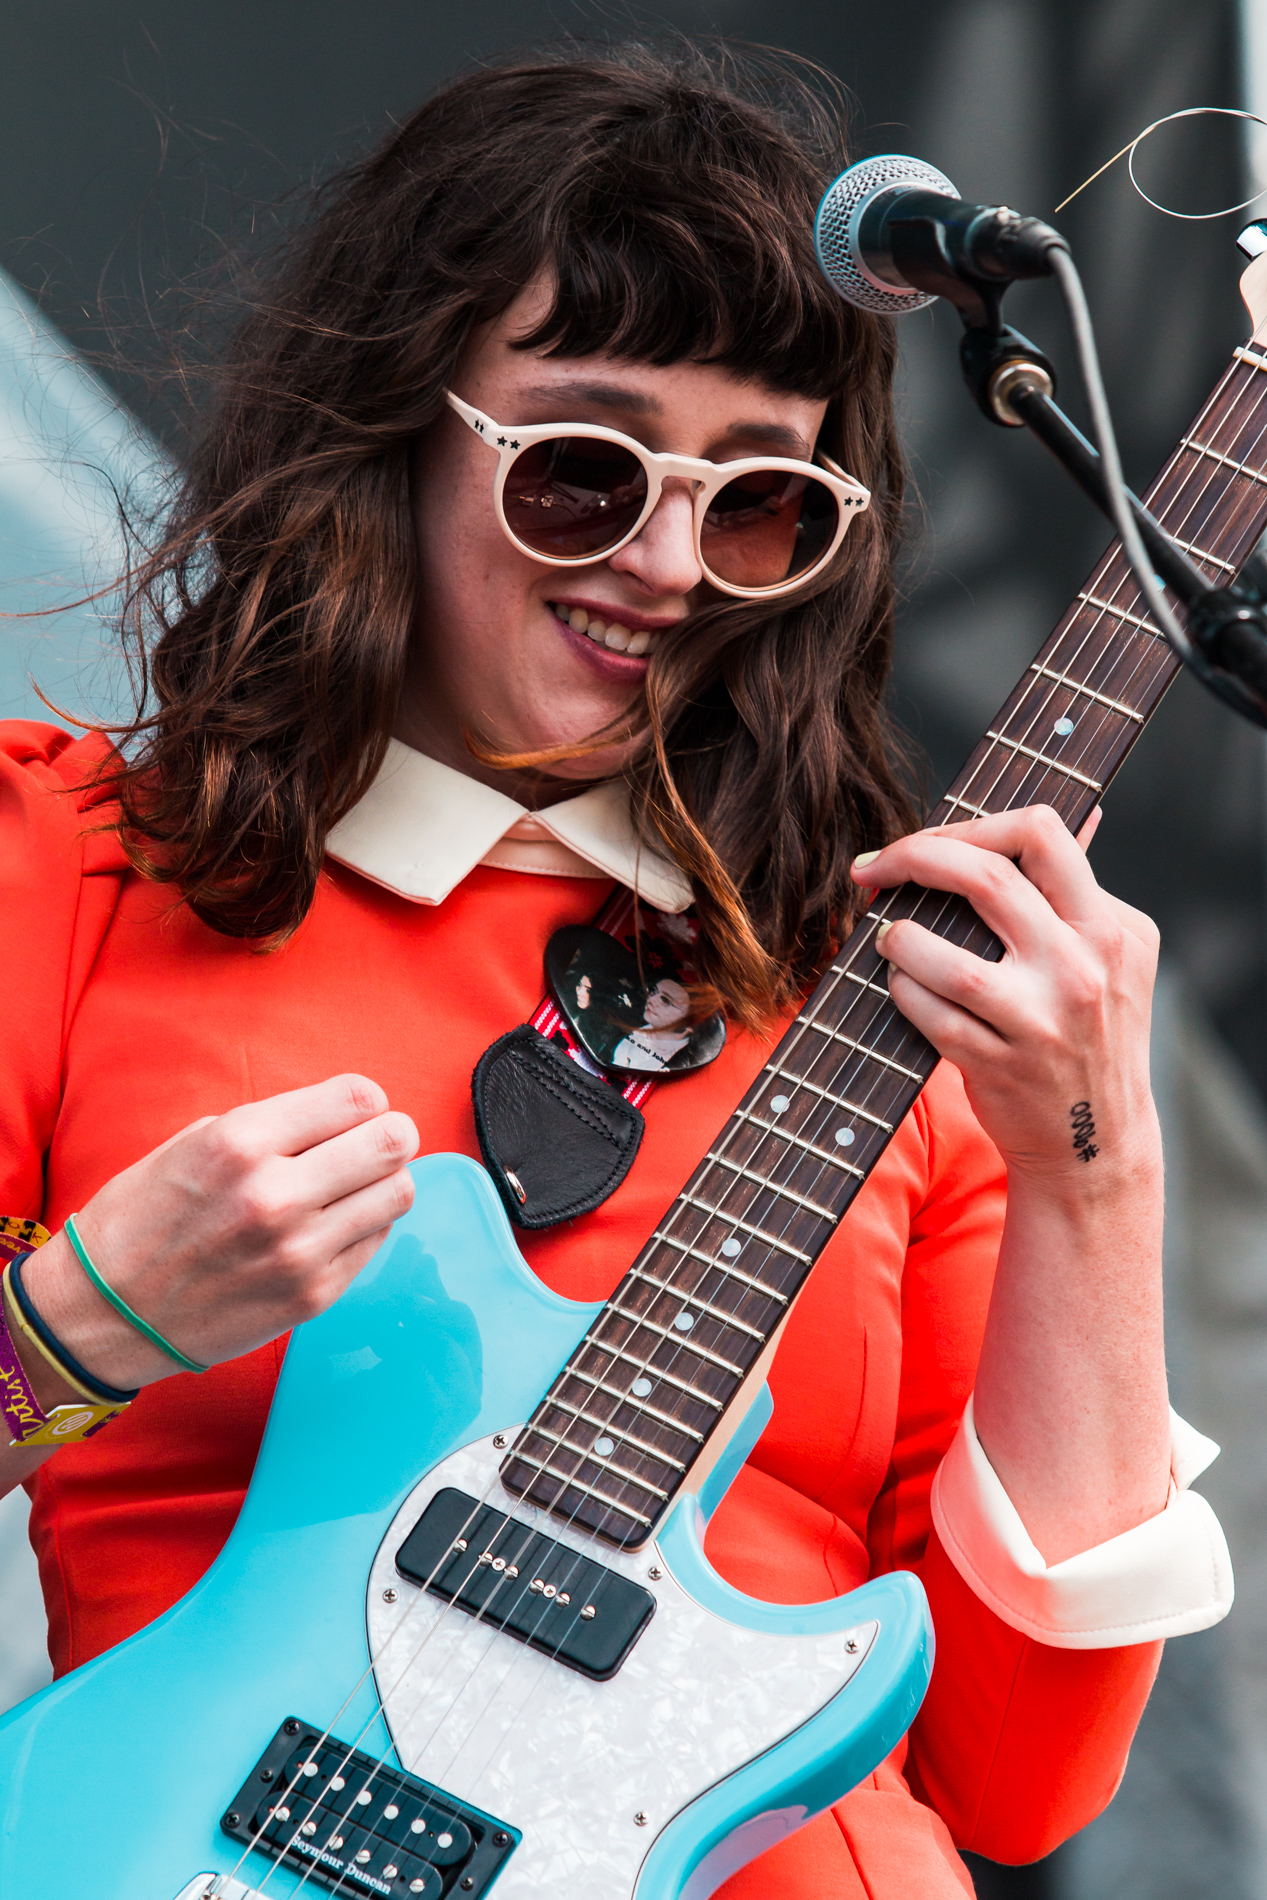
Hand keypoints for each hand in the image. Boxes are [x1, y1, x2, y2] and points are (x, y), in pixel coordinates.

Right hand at [23, 1076, 418, 1391]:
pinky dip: (365, 1226)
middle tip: (374, 1144)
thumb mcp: (196, 1143)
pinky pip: (377, 1241)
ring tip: (355, 1186)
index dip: (364, 1101)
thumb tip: (348, 1116)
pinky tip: (331, 1226)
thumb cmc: (147, 1217)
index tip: (355, 1111)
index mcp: (240, 1143)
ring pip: (399, 1193)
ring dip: (385, 1182)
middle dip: (391, 1135)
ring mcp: (299, 1251)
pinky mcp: (313, 1296)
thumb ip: (275, 1125)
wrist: (106, 1312)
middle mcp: (275, 1195)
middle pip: (393, 1142)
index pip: (357, 1098)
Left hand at [852, 806, 1160, 1184]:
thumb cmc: (1091, 1037)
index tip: (929, 839)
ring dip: (899, 937)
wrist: (1097, 1142)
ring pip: (949, 957)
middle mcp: (1084, 968)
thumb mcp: (1112, 958)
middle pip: (987, 878)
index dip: (969, 825)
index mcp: (1112, 928)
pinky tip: (900, 984)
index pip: (1042, 835)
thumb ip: (1078, 895)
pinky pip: (930, 1012)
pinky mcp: (1002, 1065)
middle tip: (873, 868)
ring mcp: (1042, 1021)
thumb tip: (1079, 812)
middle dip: (914, 858)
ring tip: (888, 938)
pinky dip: (903, 990)